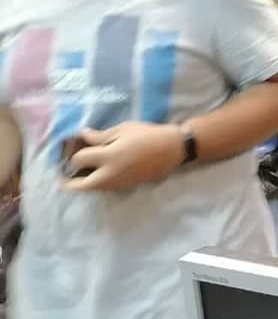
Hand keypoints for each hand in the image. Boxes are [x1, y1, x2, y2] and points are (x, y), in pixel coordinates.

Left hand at [62, 122, 184, 191]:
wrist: (172, 149)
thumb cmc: (148, 135)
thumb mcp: (124, 129)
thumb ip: (101, 136)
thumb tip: (83, 136)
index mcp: (108, 157)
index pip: (80, 159)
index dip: (74, 153)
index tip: (74, 146)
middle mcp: (110, 174)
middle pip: (81, 186)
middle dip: (69, 182)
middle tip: (64, 176)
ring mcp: (119, 183)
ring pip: (93, 189)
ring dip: (84, 183)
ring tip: (81, 173)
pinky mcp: (126, 186)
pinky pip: (105, 188)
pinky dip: (97, 183)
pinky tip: (100, 173)